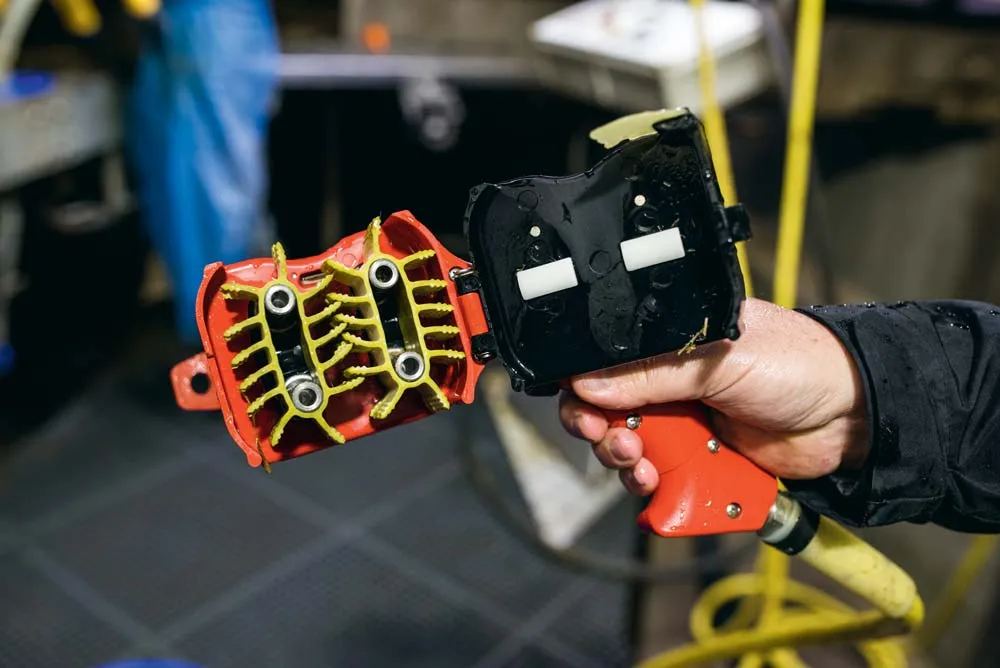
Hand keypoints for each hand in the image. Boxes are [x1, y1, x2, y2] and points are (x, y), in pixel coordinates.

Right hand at [559, 298, 869, 495]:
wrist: (851, 415)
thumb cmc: (795, 364)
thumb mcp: (715, 360)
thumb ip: (650, 373)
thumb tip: (586, 384)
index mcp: (667, 346)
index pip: (605, 366)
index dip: (585, 389)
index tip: (583, 409)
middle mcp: (669, 385)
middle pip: (606, 413)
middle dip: (601, 432)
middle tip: (616, 441)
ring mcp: (684, 426)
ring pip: (630, 452)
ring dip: (626, 464)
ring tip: (644, 467)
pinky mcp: (701, 464)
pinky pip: (663, 482)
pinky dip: (656, 489)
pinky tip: (661, 486)